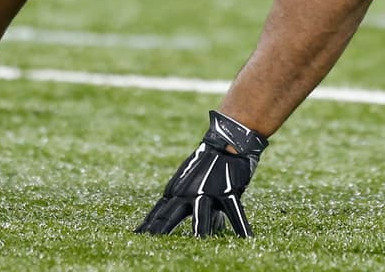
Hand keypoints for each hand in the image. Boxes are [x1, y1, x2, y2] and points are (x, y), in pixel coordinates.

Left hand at [135, 110, 268, 236]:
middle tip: (150, 243)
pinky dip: (241, 228)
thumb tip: (190, 222)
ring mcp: (208, 193)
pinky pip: (236, 214)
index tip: (137, 236)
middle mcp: (188, 193)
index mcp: (176, 191)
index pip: (158, 213)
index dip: (148, 226)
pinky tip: (246, 240)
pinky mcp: (228, 192)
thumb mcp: (190, 182)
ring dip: (199, 232)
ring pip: (201, 218)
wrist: (227, 141)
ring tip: (198, 243)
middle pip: (170, 217)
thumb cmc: (208, 163)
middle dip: (160, 232)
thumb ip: (188, 203)